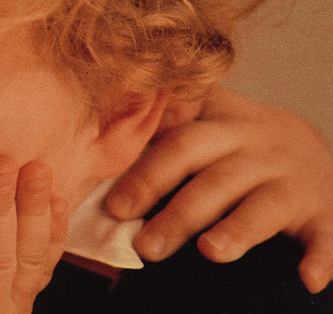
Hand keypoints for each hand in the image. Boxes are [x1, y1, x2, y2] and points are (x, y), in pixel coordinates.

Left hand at [106, 86, 332, 292]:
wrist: (312, 148)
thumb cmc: (234, 145)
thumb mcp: (203, 122)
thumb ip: (158, 131)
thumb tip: (93, 153)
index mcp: (220, 125)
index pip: (179, 143)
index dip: (147, 174)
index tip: (117, 207)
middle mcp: (257, 147)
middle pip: (215, 177)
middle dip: (179, 213)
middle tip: (146, 246)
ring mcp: (292, 180)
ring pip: (263, 204)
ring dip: (238, 230)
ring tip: (211, 252)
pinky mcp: (323, 211)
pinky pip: (324, 235)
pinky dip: (321, 258)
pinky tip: (308, 281)